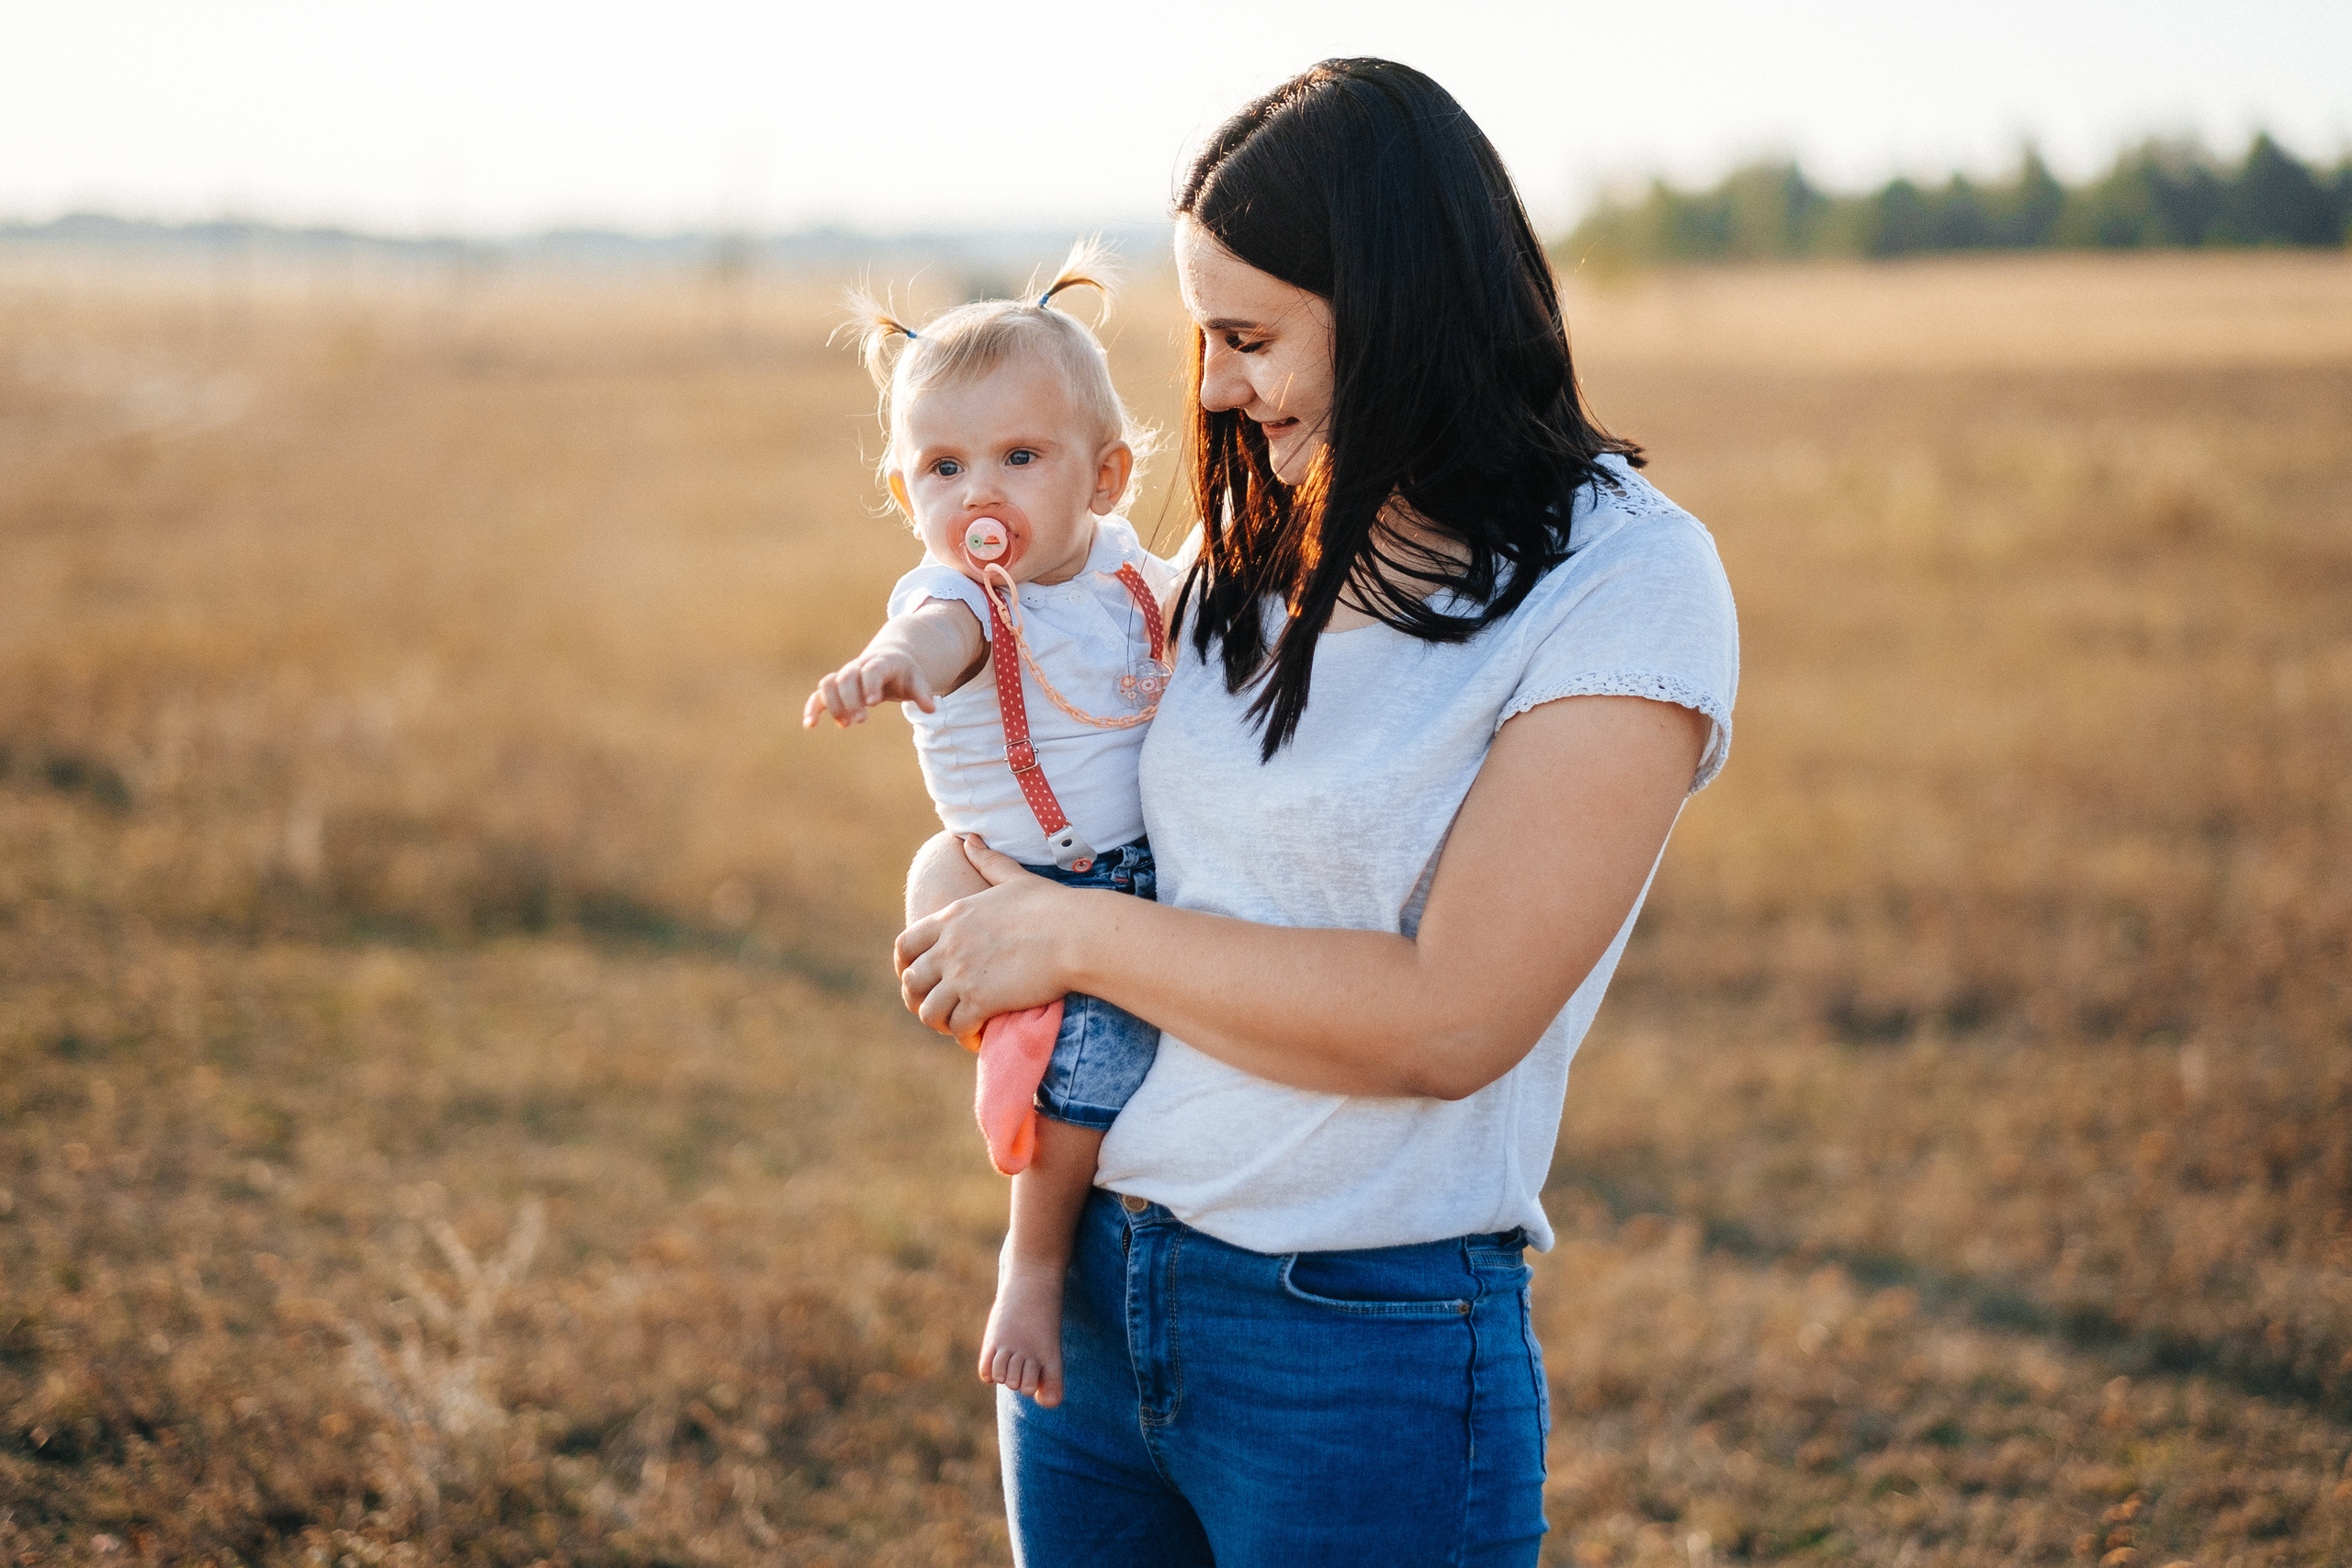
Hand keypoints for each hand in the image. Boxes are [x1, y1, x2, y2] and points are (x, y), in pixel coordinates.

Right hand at [803, 648, 934, 728]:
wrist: (890, 658)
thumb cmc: (905, 673)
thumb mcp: (917, 680)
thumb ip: (921, 692)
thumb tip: (931, 708)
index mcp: (882, 663)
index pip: (873, 670)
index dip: (871, 684)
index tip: (873, 703)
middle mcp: (859, 667)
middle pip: (847, 678)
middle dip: (850, 700)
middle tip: (860, 721)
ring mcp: (845, 676)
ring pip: (828, 683)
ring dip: (831, 704)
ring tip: (844, 724)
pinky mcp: (835, 688)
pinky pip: (819, 695)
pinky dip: (813, 708)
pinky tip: (810, 725)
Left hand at [895, 837, 1076, 1043]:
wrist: (1077, 934)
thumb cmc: (1053, 905)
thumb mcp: (1013, 877)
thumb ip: (987, 861)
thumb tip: (968, 838)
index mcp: (953, 917)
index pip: (905, 945)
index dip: (904, 965)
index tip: (913, 977)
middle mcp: (950, 946)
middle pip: (912, 981)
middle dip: (919, 998)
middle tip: (937, 1007)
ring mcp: (963, 974)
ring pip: (928, 1010)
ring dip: (939, 1021)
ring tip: (954, 1026)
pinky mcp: (982, 1000)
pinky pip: (957, 1026)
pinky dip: (963, 1035)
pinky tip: (976, 1036)